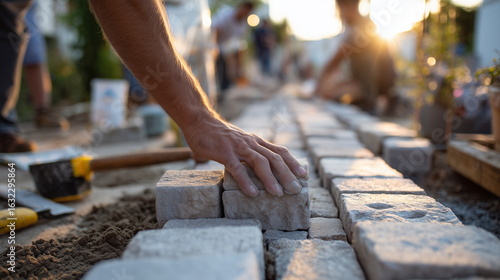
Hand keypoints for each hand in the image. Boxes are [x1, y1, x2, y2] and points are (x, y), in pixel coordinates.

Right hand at [184, 117, 307, 196]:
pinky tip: (252, 193)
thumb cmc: (219, 135)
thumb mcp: (240, 142)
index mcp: (256, 141)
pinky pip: (238, 168)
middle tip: (296, 189)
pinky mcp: (225, 153)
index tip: (304, 175)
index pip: (280, 151)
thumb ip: (250, 152)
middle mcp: (251, 143)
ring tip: (278, 194)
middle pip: (275, 159)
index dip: (293, 162)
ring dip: (271, 179)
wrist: (200, 121)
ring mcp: (239, 147)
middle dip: (287, 175)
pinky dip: (246, 181)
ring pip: (260, 163)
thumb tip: (259, 169)